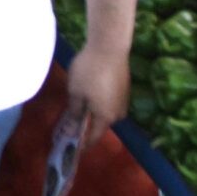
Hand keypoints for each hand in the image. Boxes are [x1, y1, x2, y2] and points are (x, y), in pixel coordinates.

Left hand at [63, 36, 130, 153]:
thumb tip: (71, 130)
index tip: (74, 148)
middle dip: (88, 126)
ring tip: (80, 108)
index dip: (84, 143)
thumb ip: (73, 113)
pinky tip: (91, 94)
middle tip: (72, 125)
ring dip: (94, 112)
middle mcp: (118, 112)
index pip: (95, 137)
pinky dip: (100, 102)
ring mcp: (124, 99)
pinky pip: (110, 101)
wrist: (110, 47)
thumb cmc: (89, 72)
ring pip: (106, 112)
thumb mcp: (75, 93)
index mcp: (106, 117)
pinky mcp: (125, 87)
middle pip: (102, 124)